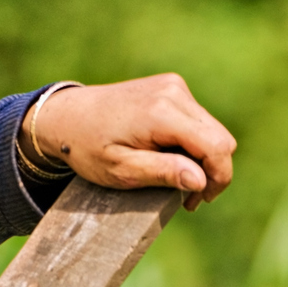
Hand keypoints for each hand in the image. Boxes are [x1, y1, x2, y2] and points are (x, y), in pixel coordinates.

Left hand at [25, 74, 236, 204]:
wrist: (66, 116)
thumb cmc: (88, 147)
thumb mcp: (121, 170)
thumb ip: (163, 173)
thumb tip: (201, 180)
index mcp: (161, 113)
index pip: (216, 146)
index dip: (218, 178)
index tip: (199, 200)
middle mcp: (173, 92)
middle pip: (220, 138)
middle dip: (212, 171)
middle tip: (188, 197)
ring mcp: (174, 86)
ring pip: (212, 129)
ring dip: (203, 158)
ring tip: (177, 178)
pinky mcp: (172, 87)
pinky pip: (198, 120)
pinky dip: (193, 142)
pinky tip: (169, 156)